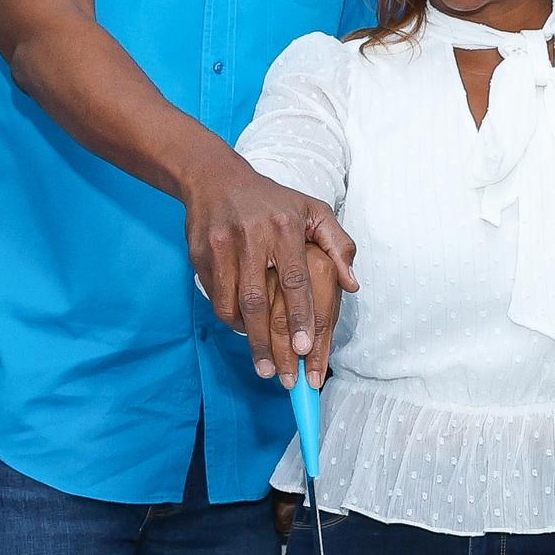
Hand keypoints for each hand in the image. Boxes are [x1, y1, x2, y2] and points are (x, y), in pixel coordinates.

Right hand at [183, 155, 355, 381]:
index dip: (300, 317)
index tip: (306, 349)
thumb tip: (353, 285)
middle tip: (279, 375)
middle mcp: (252, 236)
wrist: (216, 179)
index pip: (295, 280)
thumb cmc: (273, 200)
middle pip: (258, 300)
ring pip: (232, 303)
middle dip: (269, 343)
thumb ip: (338, 246)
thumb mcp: (314, 211)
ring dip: (247, 338)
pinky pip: (214, 296)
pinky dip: (229, 318)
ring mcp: (222, 246)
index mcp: (284, 226)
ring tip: (262, 363)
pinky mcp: (201, 254)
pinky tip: (242, 330)